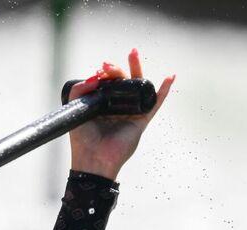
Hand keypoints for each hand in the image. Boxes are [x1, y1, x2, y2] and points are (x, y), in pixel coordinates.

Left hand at [68, 48, 174, 180]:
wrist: (92, 160)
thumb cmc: (82, 140)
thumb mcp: (76, 110)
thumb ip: (79, 91)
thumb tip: (96, 76)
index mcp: (101, 106)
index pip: (106, 84)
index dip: (104, 74)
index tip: (98, 70)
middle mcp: (116, 107)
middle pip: (122, 82)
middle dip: (116, 70)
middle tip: (107, 64)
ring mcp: (130, 113)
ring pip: (137, 87)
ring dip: (137, 69)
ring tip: (133, 53)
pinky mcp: (141, 120)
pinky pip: (155, 103)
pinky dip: (163, 90)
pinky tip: (170, 76)